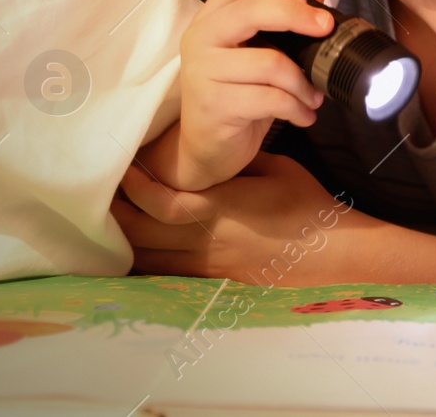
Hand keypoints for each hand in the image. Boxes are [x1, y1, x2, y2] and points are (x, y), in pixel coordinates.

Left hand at [111, 151, 356, 284]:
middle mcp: (206, 240)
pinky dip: (149, 262)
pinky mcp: (215, 280)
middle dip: (118, 217)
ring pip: (149, 260)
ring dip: (128, 242)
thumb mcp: (275, 168)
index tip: (125, 169)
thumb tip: (210, 155)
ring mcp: (208, 265)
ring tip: (116, 222)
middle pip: (142, 236)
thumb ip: (237, 164)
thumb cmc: (305, 204)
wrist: (331, 250)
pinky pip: (168, 274)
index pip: (161, 203)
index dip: (136, 188)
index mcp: (220, 208)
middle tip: (105, 197)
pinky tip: (142, 250)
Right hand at [176, 0, 333, 189]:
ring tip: (313, 95)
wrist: (208, 148)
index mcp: (211, 19)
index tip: (310, 7)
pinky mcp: (214, 106)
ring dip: (303, 82)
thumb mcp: (262, 51)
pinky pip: (270, 98)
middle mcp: (200, 39)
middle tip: (326, 31)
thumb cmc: (239, 93)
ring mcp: (202, 73)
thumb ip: (284, 14)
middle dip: (298, 18)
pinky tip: (304, 115)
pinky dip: (297, 107)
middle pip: (251, 10)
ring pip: (269, 62)